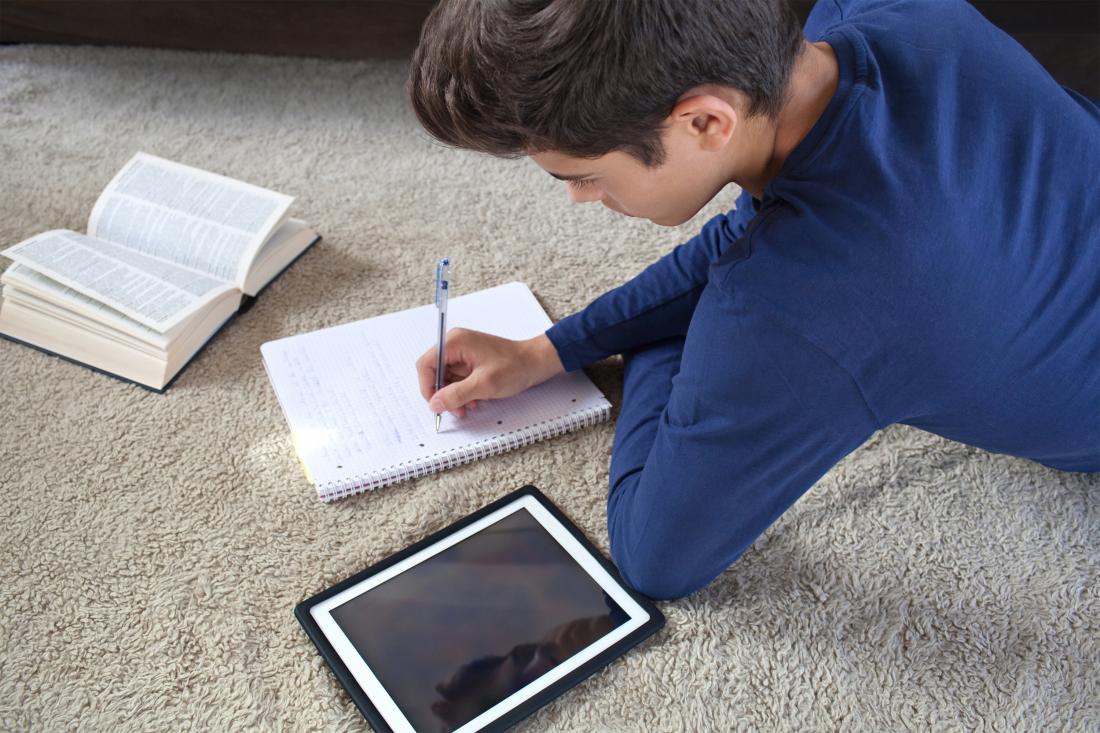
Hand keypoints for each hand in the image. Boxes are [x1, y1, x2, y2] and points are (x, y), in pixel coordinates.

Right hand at [416, 330, 564, 418]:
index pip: (426, 364)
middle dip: (444, 394)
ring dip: (454, 396)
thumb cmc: (515, 366)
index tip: (435, 404)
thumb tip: (435, 403)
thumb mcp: (483, 384)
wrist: (535, 363)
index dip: (427, 386)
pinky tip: (474, 400)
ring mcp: (463, 353)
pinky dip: (463, 392)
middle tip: (455, 410)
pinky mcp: (471, 361)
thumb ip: (456, 394)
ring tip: (468, 407)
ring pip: (446, 379)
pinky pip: (458, 379)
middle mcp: (456, 344)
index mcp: (455, 342)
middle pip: (435, 373)